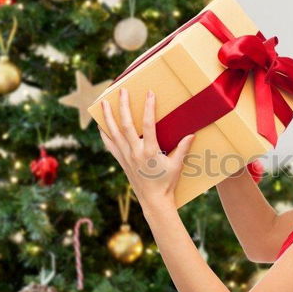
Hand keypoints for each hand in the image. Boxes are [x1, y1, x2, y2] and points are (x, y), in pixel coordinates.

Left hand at [98, 87, 194, 209]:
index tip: (149, 93)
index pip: (149, 124)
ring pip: (113, 133)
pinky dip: (104, 133)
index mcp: (150, 151)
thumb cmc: (166, 182)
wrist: (153, 200)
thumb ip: (183, 148)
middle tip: (121, 90)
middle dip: (123, 106)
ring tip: (103, 102)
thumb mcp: (177, 165)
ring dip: (107, 117)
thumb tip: (192, 134)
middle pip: (126, 125)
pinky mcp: (121, 161)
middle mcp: (135, 152)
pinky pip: (110, 144)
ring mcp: (126, 156)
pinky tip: (100, 124)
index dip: (149, 107)